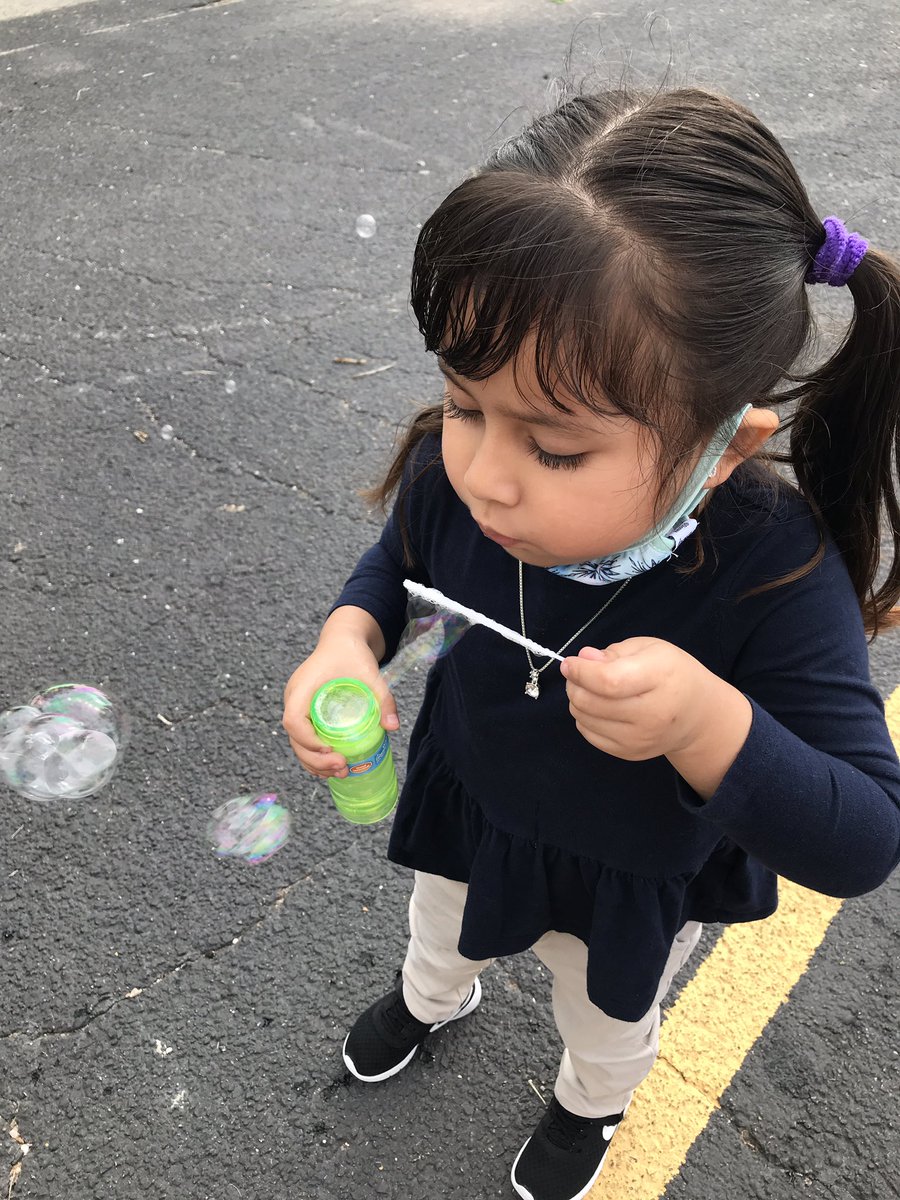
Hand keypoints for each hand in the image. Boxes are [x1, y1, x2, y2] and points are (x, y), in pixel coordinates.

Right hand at [283, 638, 397, 780]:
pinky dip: (314, 755)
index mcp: (302, 687)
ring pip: (297, 743)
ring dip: (314, 763)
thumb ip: (382, 698)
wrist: (343, 640)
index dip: (308, 741)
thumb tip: (393, 727)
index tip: (332, 750)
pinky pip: (304, 738)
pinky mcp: (304, 711)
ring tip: (341, 772)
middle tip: (342, 768)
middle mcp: (293, 698)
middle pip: (294, 738)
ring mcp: (296, 706)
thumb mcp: (370, 673)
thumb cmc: (352, 653)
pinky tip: (332, 766)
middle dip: (315, 759)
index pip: (293, 720)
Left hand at [561, 637, 740, 764]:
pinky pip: (589, 734)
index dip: (581, 672)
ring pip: (585, 718)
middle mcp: (653, 713)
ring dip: (577, 700)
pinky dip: (585, 718)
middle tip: (577, 674)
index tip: (569, 664)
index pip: (609, 681)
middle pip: (592, 702)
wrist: (696, 714)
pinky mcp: (630, 753)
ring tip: (590, 689)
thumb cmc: (670, 673)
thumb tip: (583, 659)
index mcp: (661, 677)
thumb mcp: (649, 648)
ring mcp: (641, 738)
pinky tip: (599, 707)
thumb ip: (614, 652)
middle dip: (574, 684)